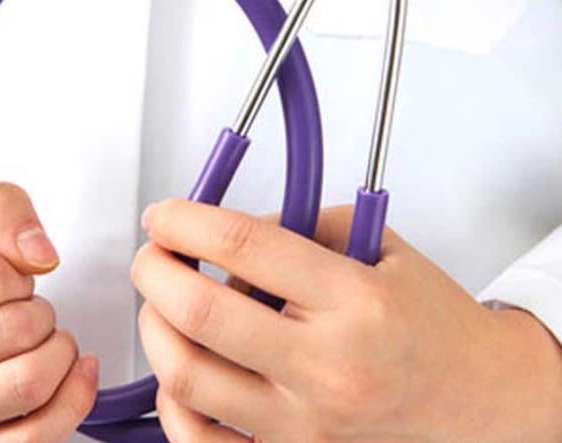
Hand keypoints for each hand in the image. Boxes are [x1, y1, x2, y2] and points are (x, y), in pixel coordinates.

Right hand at [0, 182, 97, 442]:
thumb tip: (41, 257)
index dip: (15, 271)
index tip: (4, 275)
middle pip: (12, 332)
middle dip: (38, 309)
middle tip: (22, 305)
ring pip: (26, 385)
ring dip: (57, 351)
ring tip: (40, 337)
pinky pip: (31, 441)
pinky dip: (70, 400)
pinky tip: (71, 370)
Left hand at [131, 201, 561, 441]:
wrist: (483, 403)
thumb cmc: (429, 323)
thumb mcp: (379, 246)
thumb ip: (294, 227)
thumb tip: (212, 232)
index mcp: (356, 302)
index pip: (241, 245)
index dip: (182, 220)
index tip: (163, 215)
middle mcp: (330, 368)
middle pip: (200, 312)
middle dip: (152, 270)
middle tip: (152, 256)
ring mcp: (307, 426)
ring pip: (186, 377)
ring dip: (154, 329)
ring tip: (164, 307)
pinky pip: (199, 440)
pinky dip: (173, 401)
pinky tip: (183, 368)